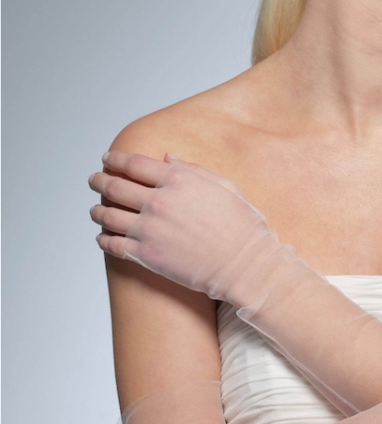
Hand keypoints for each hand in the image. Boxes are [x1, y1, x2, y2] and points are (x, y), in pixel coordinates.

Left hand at [88, 150, 278, 302]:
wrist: (245, 265)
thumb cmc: (242, 225)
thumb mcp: (223, 186)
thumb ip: (192, 169)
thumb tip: (166, 159)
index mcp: (178, 180)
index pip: (134, 163)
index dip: (116, 159)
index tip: (107, 158)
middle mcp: (159, 202)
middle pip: (115, 187)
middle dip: (99, 181)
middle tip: (94, 180)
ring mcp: (150, 230)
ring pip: (108, 216)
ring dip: (97, 211)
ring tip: (95, 210)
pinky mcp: (146, 256)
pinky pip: (113, 244)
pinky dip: (103, 239)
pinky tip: (102, 237)